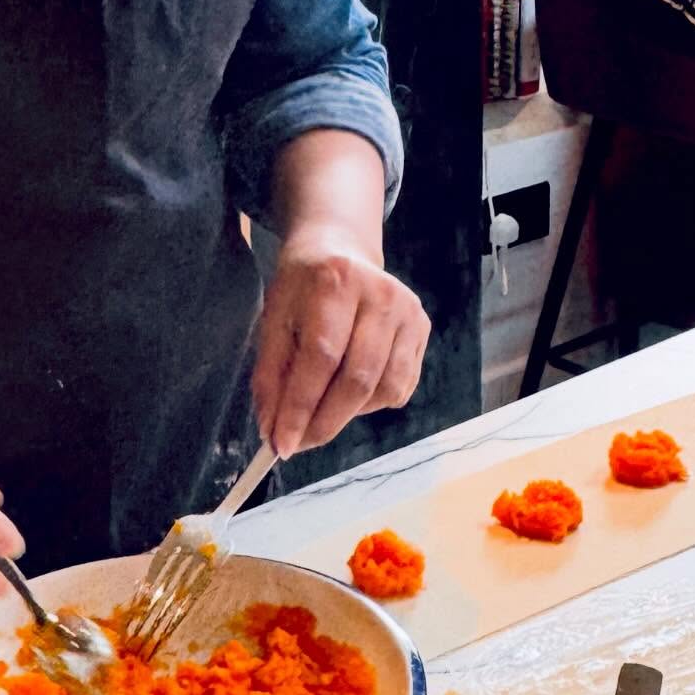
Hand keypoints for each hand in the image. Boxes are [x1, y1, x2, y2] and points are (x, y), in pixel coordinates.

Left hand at [252, 228, 429, 459]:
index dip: (300, 406)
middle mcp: (380, 293)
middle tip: (298, 444)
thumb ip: (271, 374)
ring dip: (346, 415)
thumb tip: (273, 432)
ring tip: (319, 412)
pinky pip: (399, 387)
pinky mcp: (423, 328)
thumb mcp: (274, 317)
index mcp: (335, 280)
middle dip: (324, 422)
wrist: (340, 249)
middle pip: (357, 379)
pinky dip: (370, 404)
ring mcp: (408, 311)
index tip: (281, 445)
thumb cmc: (302, 286)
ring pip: (382, 390)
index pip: (320, 357)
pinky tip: (348, 390)